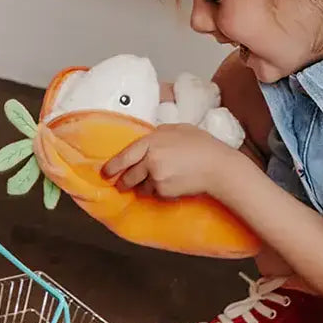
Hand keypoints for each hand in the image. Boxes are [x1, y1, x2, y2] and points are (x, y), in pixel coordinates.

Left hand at [103, 124, 238, 198]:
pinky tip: (170, 185)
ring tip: (154, 183)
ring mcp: (156, 178)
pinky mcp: (164, 192)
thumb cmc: (201, 145)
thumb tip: (150, 137)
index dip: (112, 166)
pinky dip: (158, 192)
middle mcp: (150, 160)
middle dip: (124, 181)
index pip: (124, 156)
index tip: (105, 172)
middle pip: (129, 175)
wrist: (217, 167)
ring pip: (141, 187)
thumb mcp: (179, 129)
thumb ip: (160, 132)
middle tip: (121, 184)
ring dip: (143, 186)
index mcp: (151, 142)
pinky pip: (155, 194)